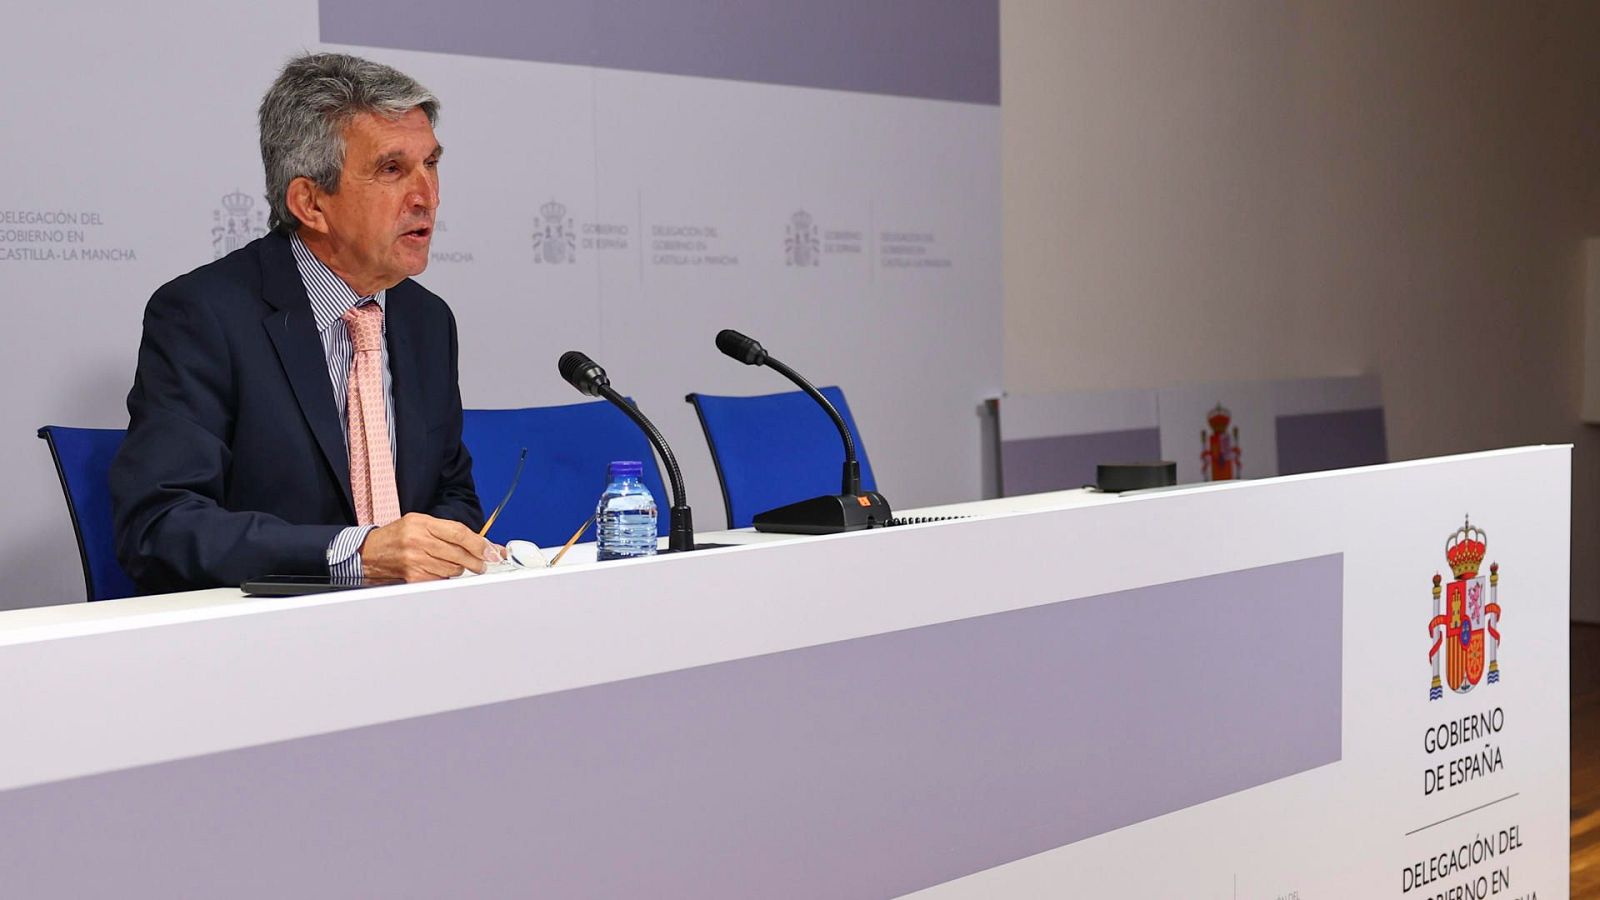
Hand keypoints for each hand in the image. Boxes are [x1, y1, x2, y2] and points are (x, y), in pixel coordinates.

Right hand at [358, 513, 503, 581]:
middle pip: (460, 554)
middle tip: (483, 563)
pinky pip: (441, 580)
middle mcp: (418, 541)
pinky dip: (445, 577)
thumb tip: (478, 543)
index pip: (459, 533)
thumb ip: (446, 530)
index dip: (480, 544)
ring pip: (453, 569)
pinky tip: (438, 570)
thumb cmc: (396, 536)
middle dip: (477, 561)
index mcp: (422, 523)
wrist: (368, 553)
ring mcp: (415, 561)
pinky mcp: (413, 577)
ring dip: (459, 569)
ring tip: (452, 563)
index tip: (493, 551)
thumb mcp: (418, 523)